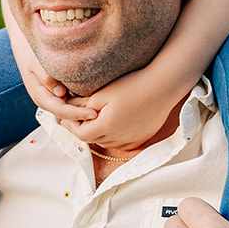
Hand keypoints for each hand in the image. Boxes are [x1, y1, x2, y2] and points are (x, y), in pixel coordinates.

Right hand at [12, 41, 98, 125]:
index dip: (77, 114)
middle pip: (68, 114)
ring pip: (72, 108)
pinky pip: (74, 100)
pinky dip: (84, 102)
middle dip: (84, 116)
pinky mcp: (62, 92)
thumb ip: (46, 76)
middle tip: (104, 114)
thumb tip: (60, 93)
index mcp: (41, 96)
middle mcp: (49, 100)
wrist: (28, 49)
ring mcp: (55, 97)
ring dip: (85, 110)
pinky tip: (98, 100)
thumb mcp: (35, 63)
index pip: (61, 110)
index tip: (93, 113)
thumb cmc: (31, 54)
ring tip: (104, 110)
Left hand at [56, 66, 180, 150]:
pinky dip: (112, 136)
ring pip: (106, 142)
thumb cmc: (132, 85)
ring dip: (97, 134)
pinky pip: (120, 142)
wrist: (163, 86)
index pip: (81, 133)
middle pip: (92, 139)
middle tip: (75, 118)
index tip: (65, 117)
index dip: (71, 126)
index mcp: (107, 126)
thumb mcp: (103, 93)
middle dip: (82, 129)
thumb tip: (66, 107)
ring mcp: (131, 141)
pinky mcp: (141, 139)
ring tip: (94, 119)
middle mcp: (119, 138)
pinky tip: (112, 123)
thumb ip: (82, 104)